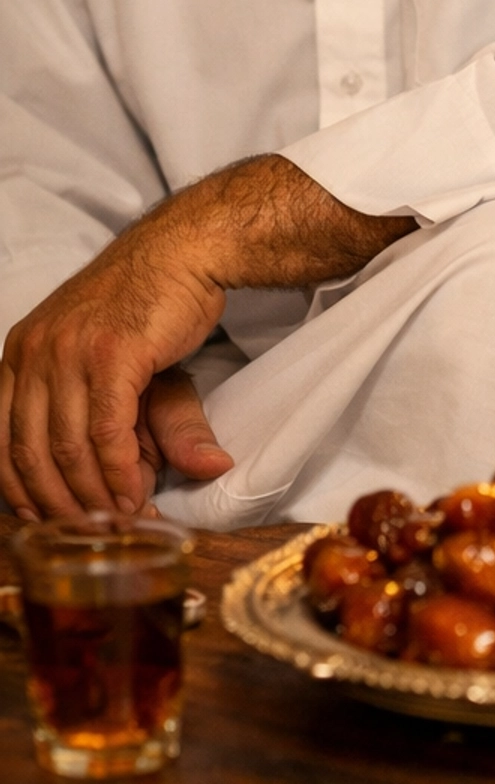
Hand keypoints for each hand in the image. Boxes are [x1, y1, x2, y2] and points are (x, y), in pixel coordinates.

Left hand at [0, 220, 226, 519]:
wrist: (186, 253)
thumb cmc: (150, 309)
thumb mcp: (126, 375)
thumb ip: (129, 431)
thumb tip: (165, 478)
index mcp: (20, 354)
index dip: (21, 490)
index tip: (50, 520)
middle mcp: (33, 352)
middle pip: (29, 452)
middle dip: (59, 503)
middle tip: (92, 530)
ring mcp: (68, 352)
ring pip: (66, 448)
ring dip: (95, 494)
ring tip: (124, 516)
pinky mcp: (111, 354)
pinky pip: (107, 432)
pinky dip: (119, 472)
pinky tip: (136, 490)